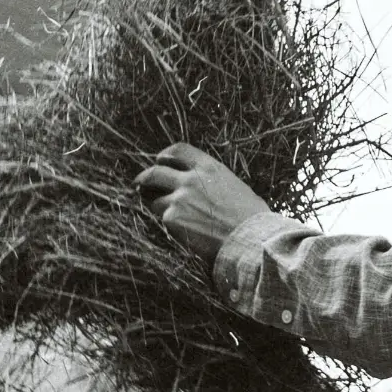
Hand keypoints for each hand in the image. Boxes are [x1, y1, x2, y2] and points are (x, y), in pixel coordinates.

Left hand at [134, 143, 270, 257]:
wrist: (249, 241)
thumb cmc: (251, 219)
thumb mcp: (235, 187)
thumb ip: (213, 182)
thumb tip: (205, 188)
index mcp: (209, 167)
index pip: (178, 150)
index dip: (165, 155)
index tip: (160, 161)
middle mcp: (190, 179)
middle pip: (156, 172)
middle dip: (145, 178)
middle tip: (140, 184)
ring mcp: (179, 199)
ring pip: (155, 199)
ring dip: (156, 206)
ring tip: (165, 215)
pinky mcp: (172, 219)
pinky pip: (163, 219)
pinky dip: (169, 225)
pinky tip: (181, 232)